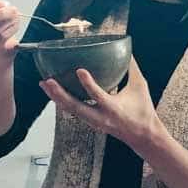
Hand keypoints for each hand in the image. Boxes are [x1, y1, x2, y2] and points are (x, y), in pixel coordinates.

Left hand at [39, 56, 160, 156]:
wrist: (143, 136)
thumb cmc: (143, 110)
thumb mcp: (140, 87)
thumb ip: (132, 68)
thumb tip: (127, 50)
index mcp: (114, 109)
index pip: (98, 96)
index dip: (88, 84)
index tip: (79, 70)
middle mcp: (100, 117)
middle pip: (75, 107)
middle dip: (59, 94)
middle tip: (48, 81)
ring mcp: (93, 122)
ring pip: (70, 110)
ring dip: (56, 97)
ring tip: (44, 84)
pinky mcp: (90, 122)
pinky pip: (73, 112)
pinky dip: (62, 102)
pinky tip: (53, 92)